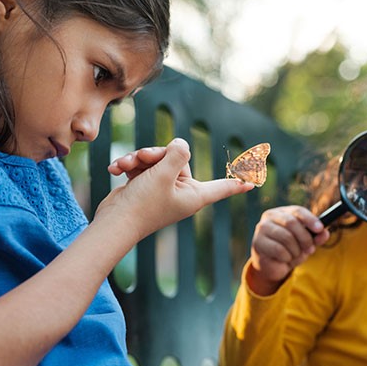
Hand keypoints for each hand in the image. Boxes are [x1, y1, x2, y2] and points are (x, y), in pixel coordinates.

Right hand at [97, 138, 253, 243]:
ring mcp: (161, 189)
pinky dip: (130, 166)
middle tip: (143, 159)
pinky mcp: (145, 187)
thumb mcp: (163, 174)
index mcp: (193, 195)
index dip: (236, 184)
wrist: (113, 221)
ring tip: (127, 165)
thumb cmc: (142, 204)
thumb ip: (178, 154)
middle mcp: (180, 192)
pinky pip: (142, 167)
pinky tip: (116, 169)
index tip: (253, 183)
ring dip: (139, 159)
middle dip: (156, 154)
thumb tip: (182, 144)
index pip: (221, 187)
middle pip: (178, 159)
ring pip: (156, 160)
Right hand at [246, 206, 330, 294]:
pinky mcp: (258, 242)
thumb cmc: (290, 249)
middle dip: (305, 238)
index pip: (297, 211)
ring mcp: (262, 228)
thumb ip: (316, 238)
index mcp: (283, 212)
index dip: (310, 219)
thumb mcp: (306, 243)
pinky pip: (279, 250)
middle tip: (310, 249)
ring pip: (286, 237)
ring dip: (296, 250)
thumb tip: (325, 233)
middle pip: (292, 223)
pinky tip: (285, 259)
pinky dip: (287, 257)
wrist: (273, 265)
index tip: (320, 229)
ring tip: (295, 255)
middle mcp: (270, 216)